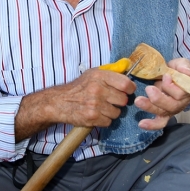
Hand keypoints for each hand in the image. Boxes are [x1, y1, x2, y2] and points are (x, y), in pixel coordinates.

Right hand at [15, 68, 135, 139]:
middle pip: (123, 100)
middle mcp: (97, 89)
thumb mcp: (93, 74)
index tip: (127, 91)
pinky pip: (108, 122)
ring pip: (117, 112)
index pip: (126, 84)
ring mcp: (94, 105)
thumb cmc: (79, 87)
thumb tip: (128, 68)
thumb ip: (111, 72)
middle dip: (120, 102)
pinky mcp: (91, 118)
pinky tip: (97, 114)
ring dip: (112, 112)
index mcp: (100, 76)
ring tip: (102, 108)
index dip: (130, 89)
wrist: (59, 101)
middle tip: (111, 100)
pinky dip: (104, 120)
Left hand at [133, 58, 189, 130]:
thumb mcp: (182, 64)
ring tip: (138, 101)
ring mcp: (172, 110)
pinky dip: (152, 125)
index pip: (180, 93)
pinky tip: (141, 124)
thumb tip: (186, 72)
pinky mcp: (164, 114)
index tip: (165, 76)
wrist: (176, 77)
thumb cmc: (179, 71)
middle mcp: (180, 103)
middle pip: (171, 105)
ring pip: (162, 112)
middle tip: (149, 89)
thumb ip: (184, 67)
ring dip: (150, 108)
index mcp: (186, 91)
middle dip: (159, 98)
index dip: (171, 86)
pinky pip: (160, 122)